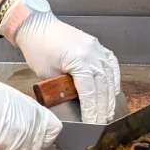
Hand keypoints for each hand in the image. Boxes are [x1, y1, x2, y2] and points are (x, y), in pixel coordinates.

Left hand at [0, 0, 120, 123]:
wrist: (35, 25)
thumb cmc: (37, 48)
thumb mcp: (47, 74)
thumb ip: (63, 89)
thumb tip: (75, 104)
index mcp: (79, 59)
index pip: (90, 92)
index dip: (92, 110)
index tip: (92, 124)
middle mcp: (92, 53)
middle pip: (103, 87)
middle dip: (102, 107)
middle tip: (102, 123)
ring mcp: (96, 48)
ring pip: (110, 77)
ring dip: (109, 96)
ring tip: (108, 112)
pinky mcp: (96, 45)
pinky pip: (111, 64)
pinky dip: (113, 79)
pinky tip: (113, 91)